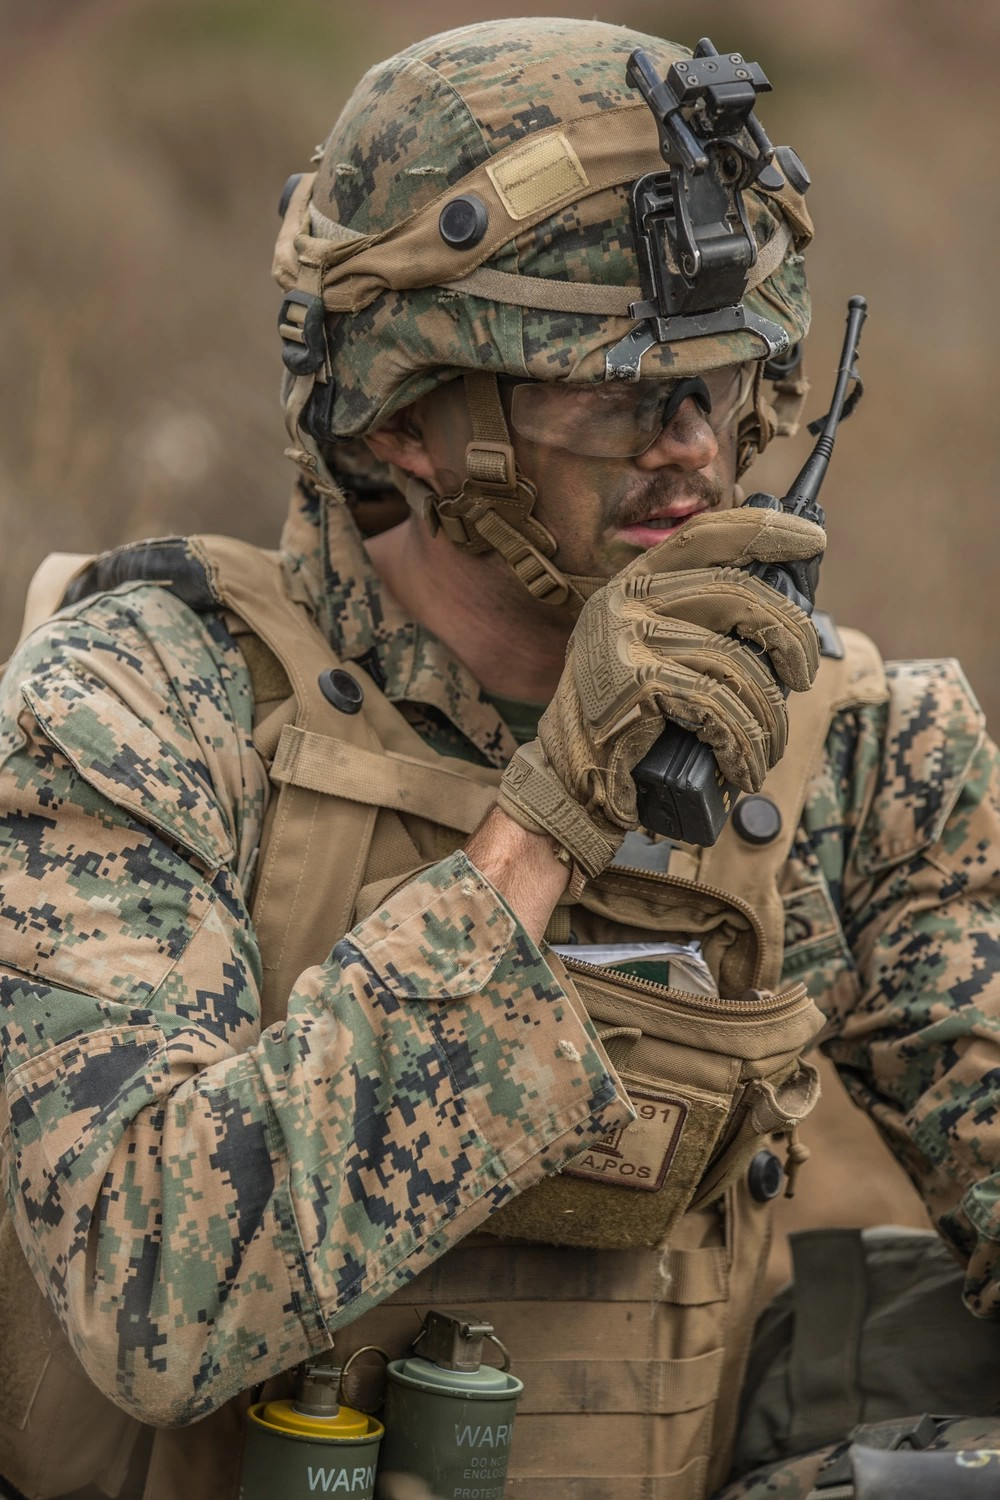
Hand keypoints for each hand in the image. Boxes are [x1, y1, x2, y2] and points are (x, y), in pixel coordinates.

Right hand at [497, 507, 825, 878]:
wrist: (567, 779)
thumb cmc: (622, 722)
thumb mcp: (647, 652)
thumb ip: (693, 622)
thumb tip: (779, 618)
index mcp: (634, 584)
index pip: (705, 536)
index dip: (763, 531)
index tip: (810, 539)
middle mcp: (626, 600)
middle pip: (737, 593)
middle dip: (789, 635)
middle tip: (803, 674)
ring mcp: (629, 637)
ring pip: (736, 661)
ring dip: (767, 713)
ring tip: (768, 745)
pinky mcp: (636, 683)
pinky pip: (719, 705)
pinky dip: (743, 743)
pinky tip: (744, 766)